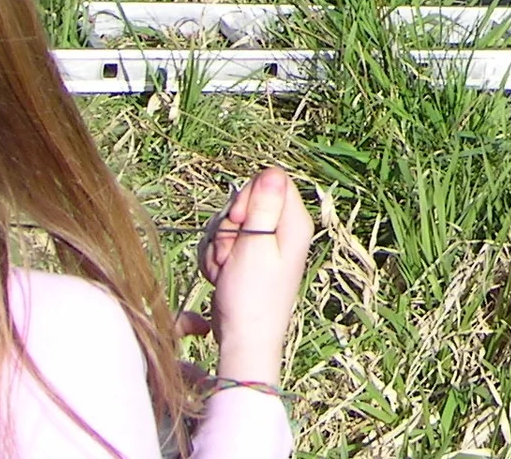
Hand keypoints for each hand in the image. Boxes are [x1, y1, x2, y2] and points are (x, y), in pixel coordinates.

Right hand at [182, 166, 314, 383]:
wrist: (242, 338)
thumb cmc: (251, 297)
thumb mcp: (256, 246)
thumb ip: (264, 207)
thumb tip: (273, 171)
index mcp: (294, 223)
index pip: (269, 182)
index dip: (248, 198)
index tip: (243, 224)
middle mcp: (283, 230)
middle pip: (247, 201)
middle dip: (229, 225)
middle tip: (231, 254)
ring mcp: (264, 244)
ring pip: (230, 222)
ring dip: (219, 245)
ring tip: (226, 270)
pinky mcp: (247, 257)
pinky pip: (223, 242)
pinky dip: (216, 257)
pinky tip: (221, 276)